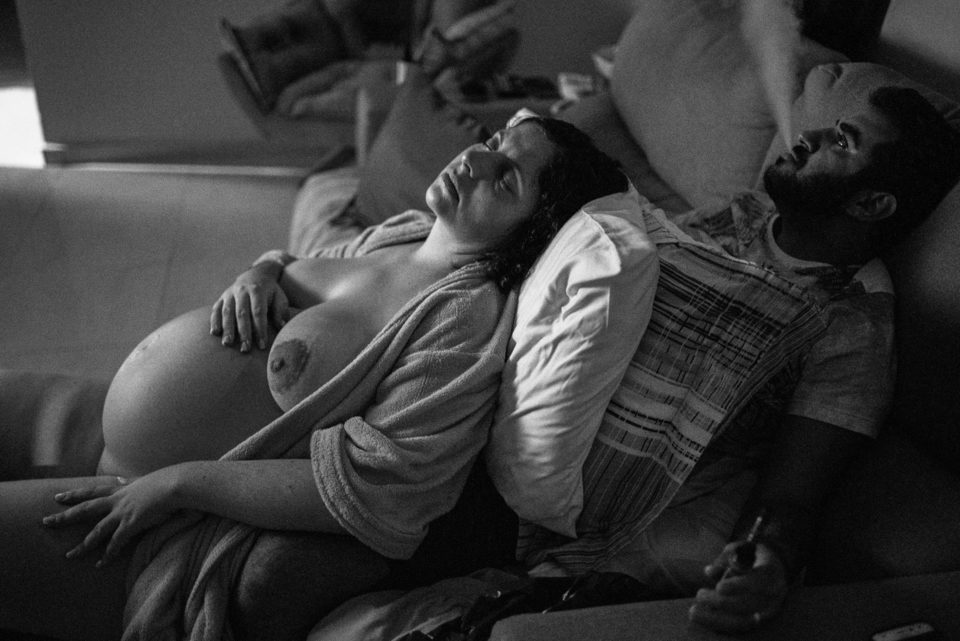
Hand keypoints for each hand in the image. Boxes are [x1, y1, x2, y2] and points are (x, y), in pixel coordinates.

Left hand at [41, 472, 180, 566]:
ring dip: (82, 545)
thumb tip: (125, 479)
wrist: (175, 484)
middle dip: (65, 516)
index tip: (58, 496)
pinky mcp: (131, 524)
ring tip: (69, 556)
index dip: (75, 494)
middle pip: (85, 510)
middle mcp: (117, 501)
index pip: (92, 491)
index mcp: (120, 490)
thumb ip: (134, 483)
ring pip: (96, 531)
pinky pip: (115, 543)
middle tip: (46, 522)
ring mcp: (122, 513)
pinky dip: (108, 554)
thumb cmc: (167, 482)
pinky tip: (100, 564)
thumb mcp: (146, 481)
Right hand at [211, 263, 288, 351]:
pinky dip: (214, 321)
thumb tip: (281, 326)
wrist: (255, 276)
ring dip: (227, 329)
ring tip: (227, 343)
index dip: (260, 329)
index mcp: (258, 290)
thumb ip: (280, 311)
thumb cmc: (270, 292)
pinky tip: (214, 333)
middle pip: (242, 313)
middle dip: (243, 332)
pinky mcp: (221, 298)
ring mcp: (229, 294)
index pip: (258, 312)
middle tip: (245, 349)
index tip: (262, 345)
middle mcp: (242, 291)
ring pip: (227, 312)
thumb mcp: (279, 297)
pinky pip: (216, 309)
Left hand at [688, 541, 788, 632]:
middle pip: (749, 605)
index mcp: (771, 572)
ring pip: (744, 621)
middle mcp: (774, 594)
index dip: (739, 586)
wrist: (774, 569)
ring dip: (717, 618)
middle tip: (700, 594)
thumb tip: (709, 572)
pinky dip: (720, 624)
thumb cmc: (752, 555)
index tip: (719, 587)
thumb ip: (726, 558)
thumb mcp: (740, 548)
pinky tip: (703, 616)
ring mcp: (769, 610)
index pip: (759, 582)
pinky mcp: (760, 620)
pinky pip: (740, 627)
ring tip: (696, 609)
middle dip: (721, 602)